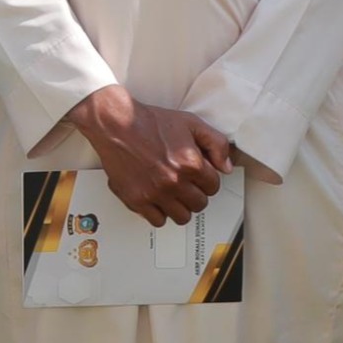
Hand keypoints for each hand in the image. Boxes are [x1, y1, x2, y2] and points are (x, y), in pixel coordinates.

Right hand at [71, 88, 232, 226]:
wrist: (117, 124)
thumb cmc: (150, 122)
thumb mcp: (191, 123)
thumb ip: (216, 143)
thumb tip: (226, 167)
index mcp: (191, 163)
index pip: (213, 187)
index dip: (207, 181)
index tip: (198, 177)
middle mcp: (174, 181)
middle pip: (199, 204)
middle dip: (196, 194)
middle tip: (186, 185)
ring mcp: (155, 193)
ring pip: (182, 216)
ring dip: (180, 207)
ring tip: (173, 195)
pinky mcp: (137, 199)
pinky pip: (158, 220)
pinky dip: (159, 213)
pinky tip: (157, 200)